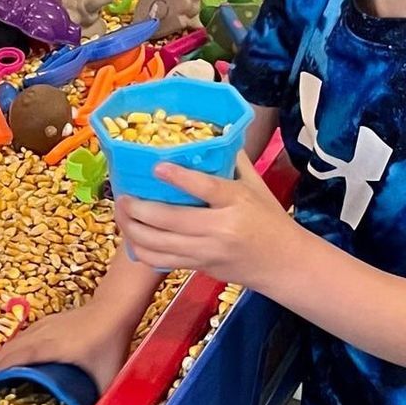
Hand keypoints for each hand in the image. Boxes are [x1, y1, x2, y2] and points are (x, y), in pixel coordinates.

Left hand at [113, 150, 302, 286]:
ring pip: (158, 244)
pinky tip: (133, 236)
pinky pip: (162, 261)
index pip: (206, 188)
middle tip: (122, 196)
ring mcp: (207, 252)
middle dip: (138, 209)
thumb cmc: (270, 219)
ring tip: (121, 214)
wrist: (284, 263)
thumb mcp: (256, 187)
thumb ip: (233, 163)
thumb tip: (210, 137)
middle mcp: (220, 229)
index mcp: (237, 202)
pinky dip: (142, 250)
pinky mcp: (199, 267)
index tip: (156, 167)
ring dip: (132, 230)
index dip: (178, 178)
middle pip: (170, 219)